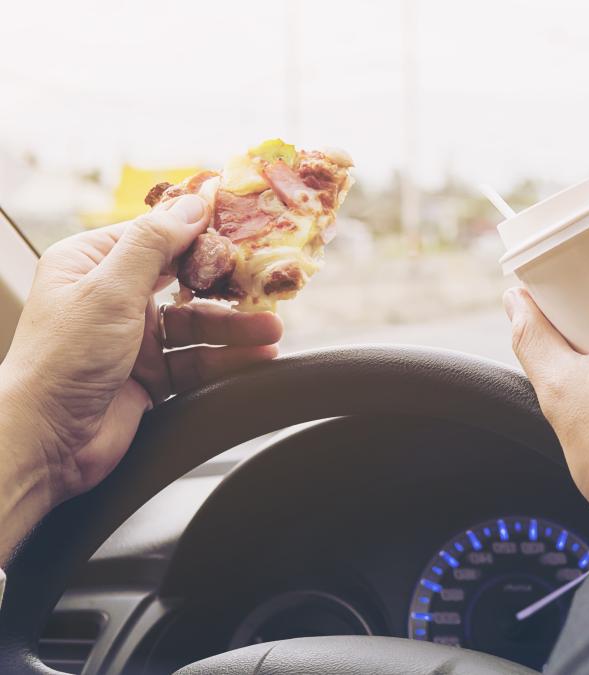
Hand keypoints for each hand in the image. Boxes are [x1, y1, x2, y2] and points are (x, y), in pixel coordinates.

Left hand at [0, 194, 282, 560]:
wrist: (46, 441)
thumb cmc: (62, 359)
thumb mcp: (110, 289)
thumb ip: (155, 243)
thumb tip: (193, 202)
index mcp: (90, 264)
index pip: (155, 237)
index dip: (199, 234)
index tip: (243, 228)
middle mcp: (111, 298)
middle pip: (183, 283)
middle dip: (225, 288)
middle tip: (265, 286)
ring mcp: (131, 339)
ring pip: (196, 326)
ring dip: (235, 329)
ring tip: (272, 331)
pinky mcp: (149, 377)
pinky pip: (197, 362)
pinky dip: (227, 361)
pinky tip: (256, 358)